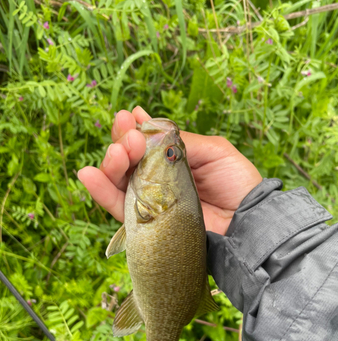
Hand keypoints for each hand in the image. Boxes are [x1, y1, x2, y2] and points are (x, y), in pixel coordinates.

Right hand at [77, 107, 261, 234]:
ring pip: (120, 181)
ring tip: (115, 153)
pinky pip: (119, 208)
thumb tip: (148, 128)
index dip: (134, 128)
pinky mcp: (147, 226)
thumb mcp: (214, 151)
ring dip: (111, 164)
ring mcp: (152, 202)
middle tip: (127, 136)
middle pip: (129, 160)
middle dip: (123, 143)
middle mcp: (159, 180)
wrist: (248, 222)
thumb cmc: (237, 184)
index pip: (146, 143)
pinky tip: (88, 174)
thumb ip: (180, 141)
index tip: (128, 115)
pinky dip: (101, 191)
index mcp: (174, 160)